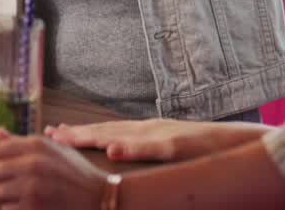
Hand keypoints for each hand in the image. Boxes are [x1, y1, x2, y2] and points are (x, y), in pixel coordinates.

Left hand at [0, 128, 105, 209]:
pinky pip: (6, 209)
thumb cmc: (75, 172)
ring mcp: (31, 187)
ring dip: (4, 196)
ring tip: (20, 196)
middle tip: (12, 184)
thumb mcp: (53, 149)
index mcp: (35, 145)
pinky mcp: (32, 208)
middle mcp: (31, 163)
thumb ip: (21, 142)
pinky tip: (28, 206)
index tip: (4, 168)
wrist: (100, 197)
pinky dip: (13, 209)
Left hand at [46, 118, 266, 162]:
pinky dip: (133, 148)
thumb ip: (144, 149)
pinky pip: (152, 148)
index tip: (51, 133)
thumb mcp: (167, 148)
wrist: (237, 142)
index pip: (104, 132)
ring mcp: (161, 136)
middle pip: (105, 130)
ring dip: (93, 136)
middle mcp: (147, 129)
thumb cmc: (201, 150)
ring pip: (122, 136)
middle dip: (75, 133)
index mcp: (143, 133)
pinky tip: (114, 151)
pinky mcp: (177, 145)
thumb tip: (119, 155)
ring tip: (67, 138)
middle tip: (48, 134)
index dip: (77, 133)